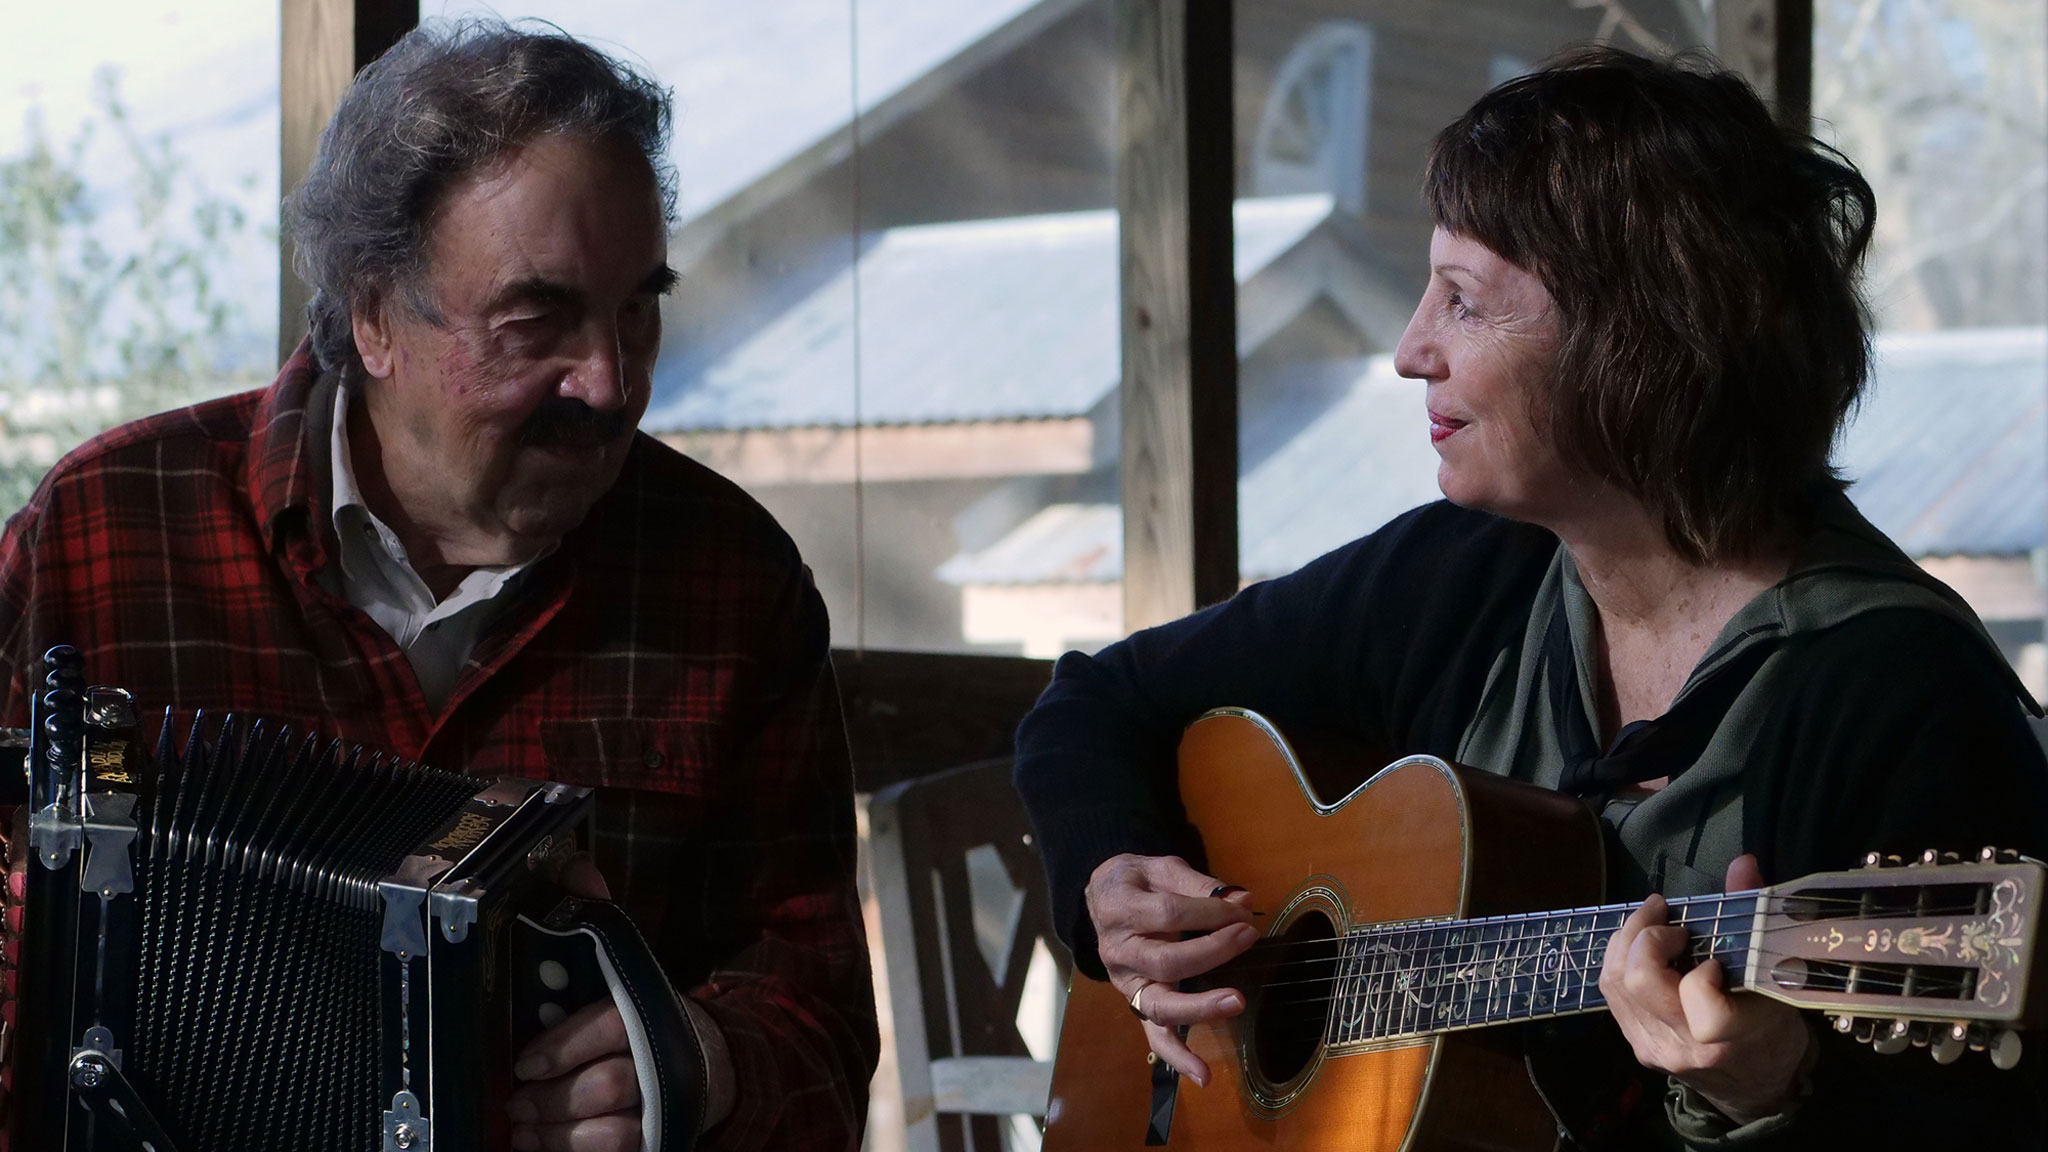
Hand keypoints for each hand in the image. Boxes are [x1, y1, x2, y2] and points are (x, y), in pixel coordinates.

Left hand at [507, 857, 640, 1151]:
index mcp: (647, 1012)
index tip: (523, 1063)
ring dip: (560, 1137)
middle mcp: (660, 1061)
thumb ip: (596, 919)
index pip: (609, 1028)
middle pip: (608, 1086)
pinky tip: (540, 1148)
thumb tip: (576, 867)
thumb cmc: (644, 1014)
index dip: (563, 1047)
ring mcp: (660, 1108)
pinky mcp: (657, 1140)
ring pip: (612, 1134)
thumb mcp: (625, 965)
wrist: (712, 1062)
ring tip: (525, 1129)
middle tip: (516, 1103)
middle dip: (554, 1099)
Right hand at [1085, 853, 1258, 1086]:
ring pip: (1158, 1004)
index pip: (1169, 914)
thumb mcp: (1161, 868)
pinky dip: (1177, 1058)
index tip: (1242, 909)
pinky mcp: (1136, 1004)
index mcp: (1120, 909)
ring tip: (1236, 1002)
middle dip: (1213, 950)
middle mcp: (1117, 951)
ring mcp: (1125, 983)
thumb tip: (1242, 900)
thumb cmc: (1137, 882)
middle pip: (1166, 960)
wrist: (1102, 897)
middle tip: (1248, 936)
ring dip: (1200, 1007)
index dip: (1210, 913)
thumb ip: (1199, 884)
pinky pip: (1154, 1036)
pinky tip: (1203, 1075)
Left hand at [1600, 854, 1813, 1124]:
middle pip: (1640, 982)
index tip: (1714, 960)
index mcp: (1729, 1036)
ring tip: (1652, 922)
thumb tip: (1742, 862)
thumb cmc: (1772, 1029)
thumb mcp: (1778, 979)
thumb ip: (1753, 917)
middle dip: (1646, 936)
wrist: (1756, 1087)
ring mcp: (1654, 1048)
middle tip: (1668, 918)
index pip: (1700, 1002)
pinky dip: (1622, 960)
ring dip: (1626, 941)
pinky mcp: (1637, 1045)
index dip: (1701, 973)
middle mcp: (1683, 1046)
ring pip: (1615, 983)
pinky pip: (1612, 993)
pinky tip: (1641, 945)